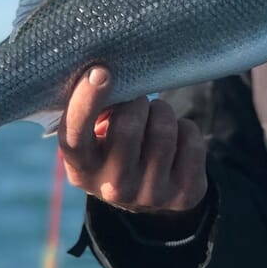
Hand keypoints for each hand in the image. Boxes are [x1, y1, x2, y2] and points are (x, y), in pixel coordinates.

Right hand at [58, 67, 207, 212]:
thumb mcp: (93, 138)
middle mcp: (113, 188)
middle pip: (128, 126)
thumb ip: (93, 111)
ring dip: (161, 111)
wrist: (146, 195)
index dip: (86, 102)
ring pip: (164, 129)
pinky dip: (185, 128)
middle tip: (137, 102)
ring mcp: (151, 194)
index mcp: (82, 170)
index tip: (100, 72)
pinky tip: (175, 140)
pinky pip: (191, 138)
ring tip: (155, 118)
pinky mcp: (184, 194)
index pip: (75, 136)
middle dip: (136, 102)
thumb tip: (105, 74)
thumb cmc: (114, 149)